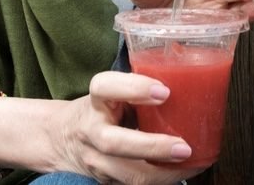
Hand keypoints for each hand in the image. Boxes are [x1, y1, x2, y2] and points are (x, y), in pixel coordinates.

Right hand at [54, 70, 205, 183]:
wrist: (62, 137)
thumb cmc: (102, 107)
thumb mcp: (113, 92)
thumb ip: (139, 88)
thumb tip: (188, 79)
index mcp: (96, 99)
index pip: (105, 87)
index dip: (134, 87)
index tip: (165, 91)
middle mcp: (91, 129)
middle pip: (114, 142)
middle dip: (152, 147)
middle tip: (184, 147)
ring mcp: (95, 159)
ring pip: (126, 174)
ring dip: (162, 173)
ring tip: (191, 163)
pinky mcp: (104, 180)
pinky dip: (160, 180)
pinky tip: (182, 172)